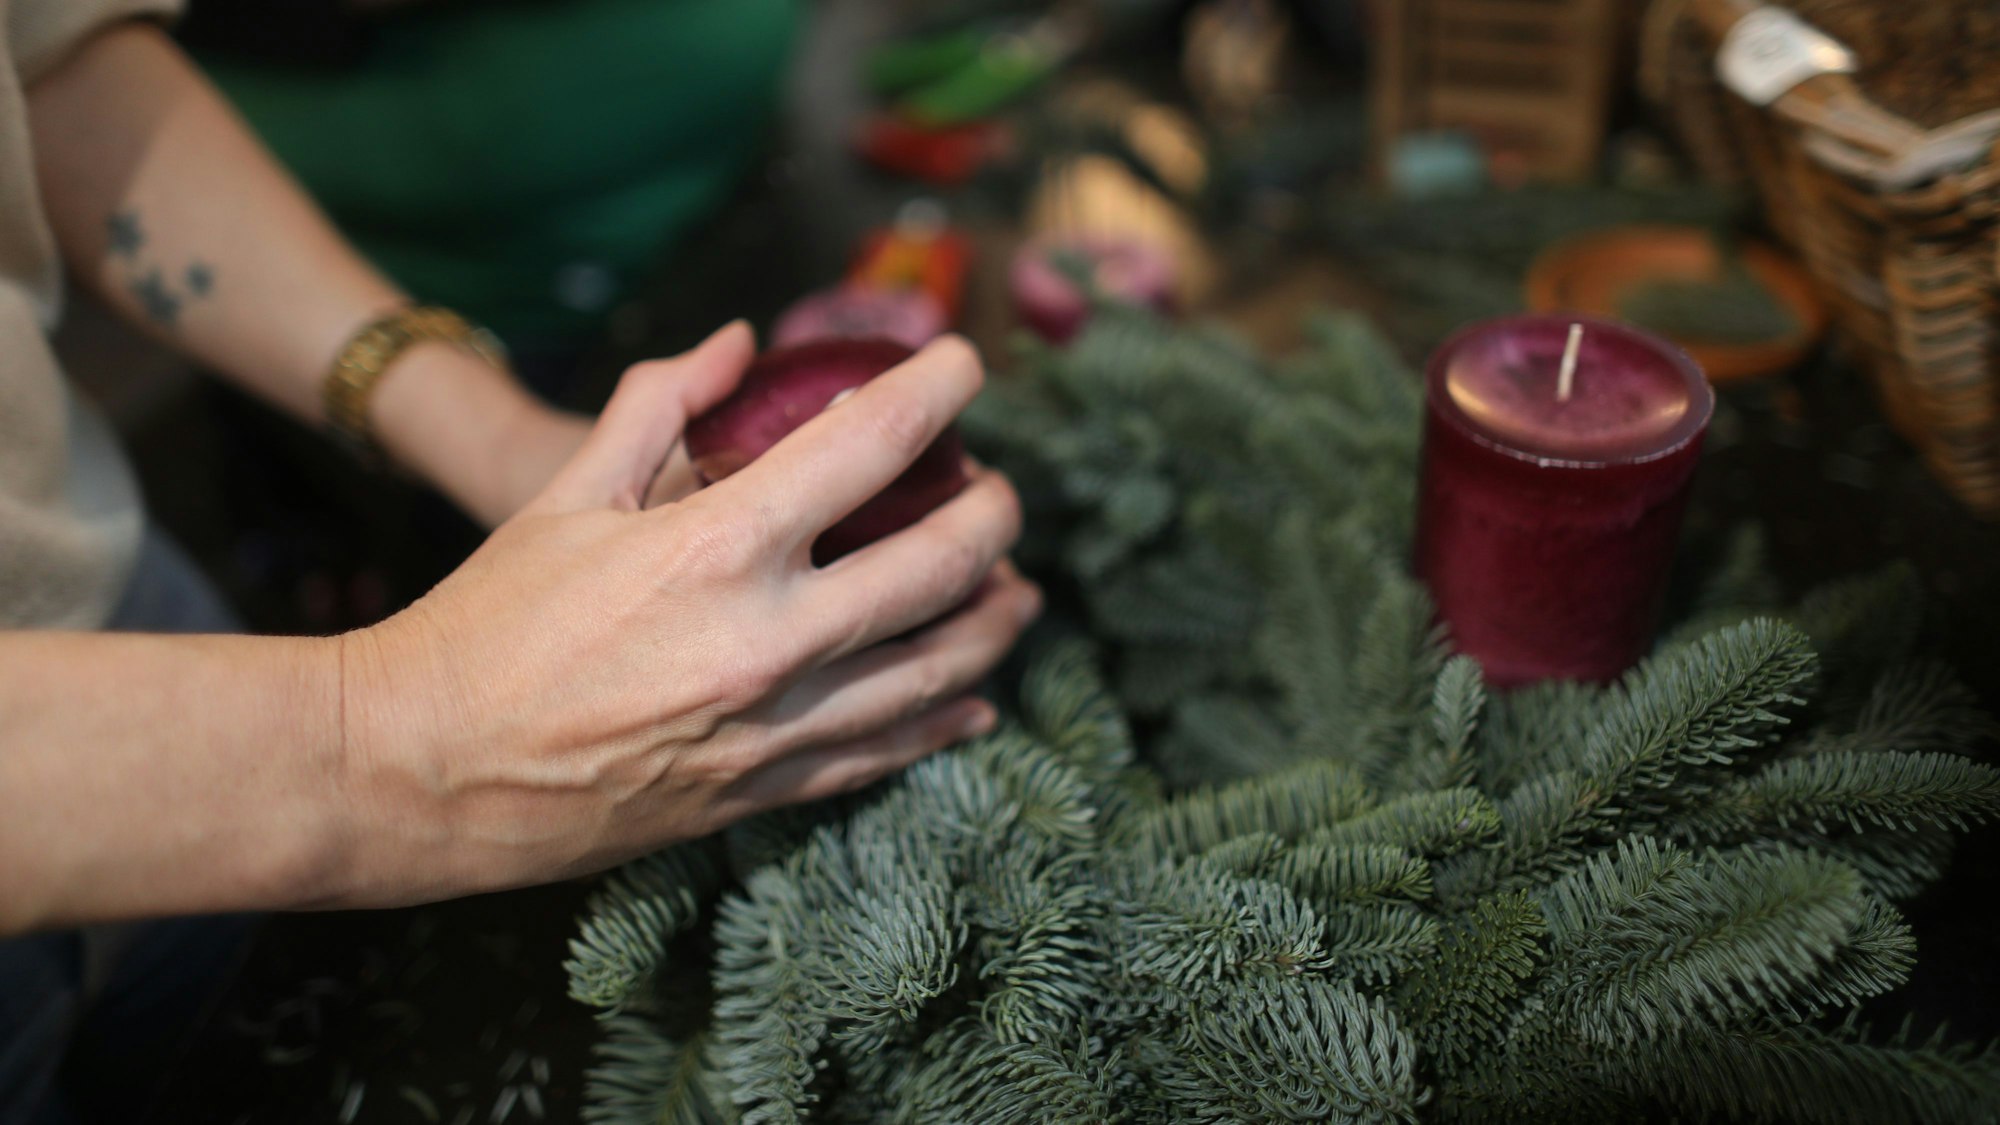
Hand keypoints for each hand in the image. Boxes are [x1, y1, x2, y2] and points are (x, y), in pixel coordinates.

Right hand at [336, 323, 1037, 902]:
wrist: (424, 770)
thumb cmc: (487, 621)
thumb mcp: (561, 492)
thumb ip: (658, 405)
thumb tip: (735, 340)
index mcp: (718, 545)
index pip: (870, 445)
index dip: (936, 391)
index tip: (967, 368)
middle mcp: (768, 638)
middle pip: (936, 566)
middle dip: (992, 518)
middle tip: (1001, 493)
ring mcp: (773, 725)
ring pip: (933, 670)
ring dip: (992, 624)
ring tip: (1019, 592)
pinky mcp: (761, 792)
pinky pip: (882, 754)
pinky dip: (939, 722)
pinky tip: (972, 701)